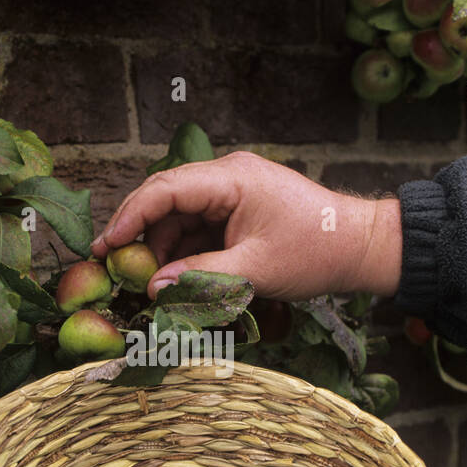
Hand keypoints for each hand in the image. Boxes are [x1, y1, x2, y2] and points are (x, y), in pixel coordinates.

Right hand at [90, 152, 402, 301]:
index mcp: (232, 179)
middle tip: (113, 267)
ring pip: (181, 216)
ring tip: (147, 283)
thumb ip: (201, 278)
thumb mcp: (255, 271)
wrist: (360, 247)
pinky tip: (174, 278)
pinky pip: (200, 227)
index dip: (131, 217)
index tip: (107, 246)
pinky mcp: (239, 210)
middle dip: (140, 234)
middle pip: (167, 200)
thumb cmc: (316, 252)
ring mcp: (233, 193)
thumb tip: (155, 289)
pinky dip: (185, 251)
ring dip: (163, 248)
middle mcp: (228, 177)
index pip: (165, 189)